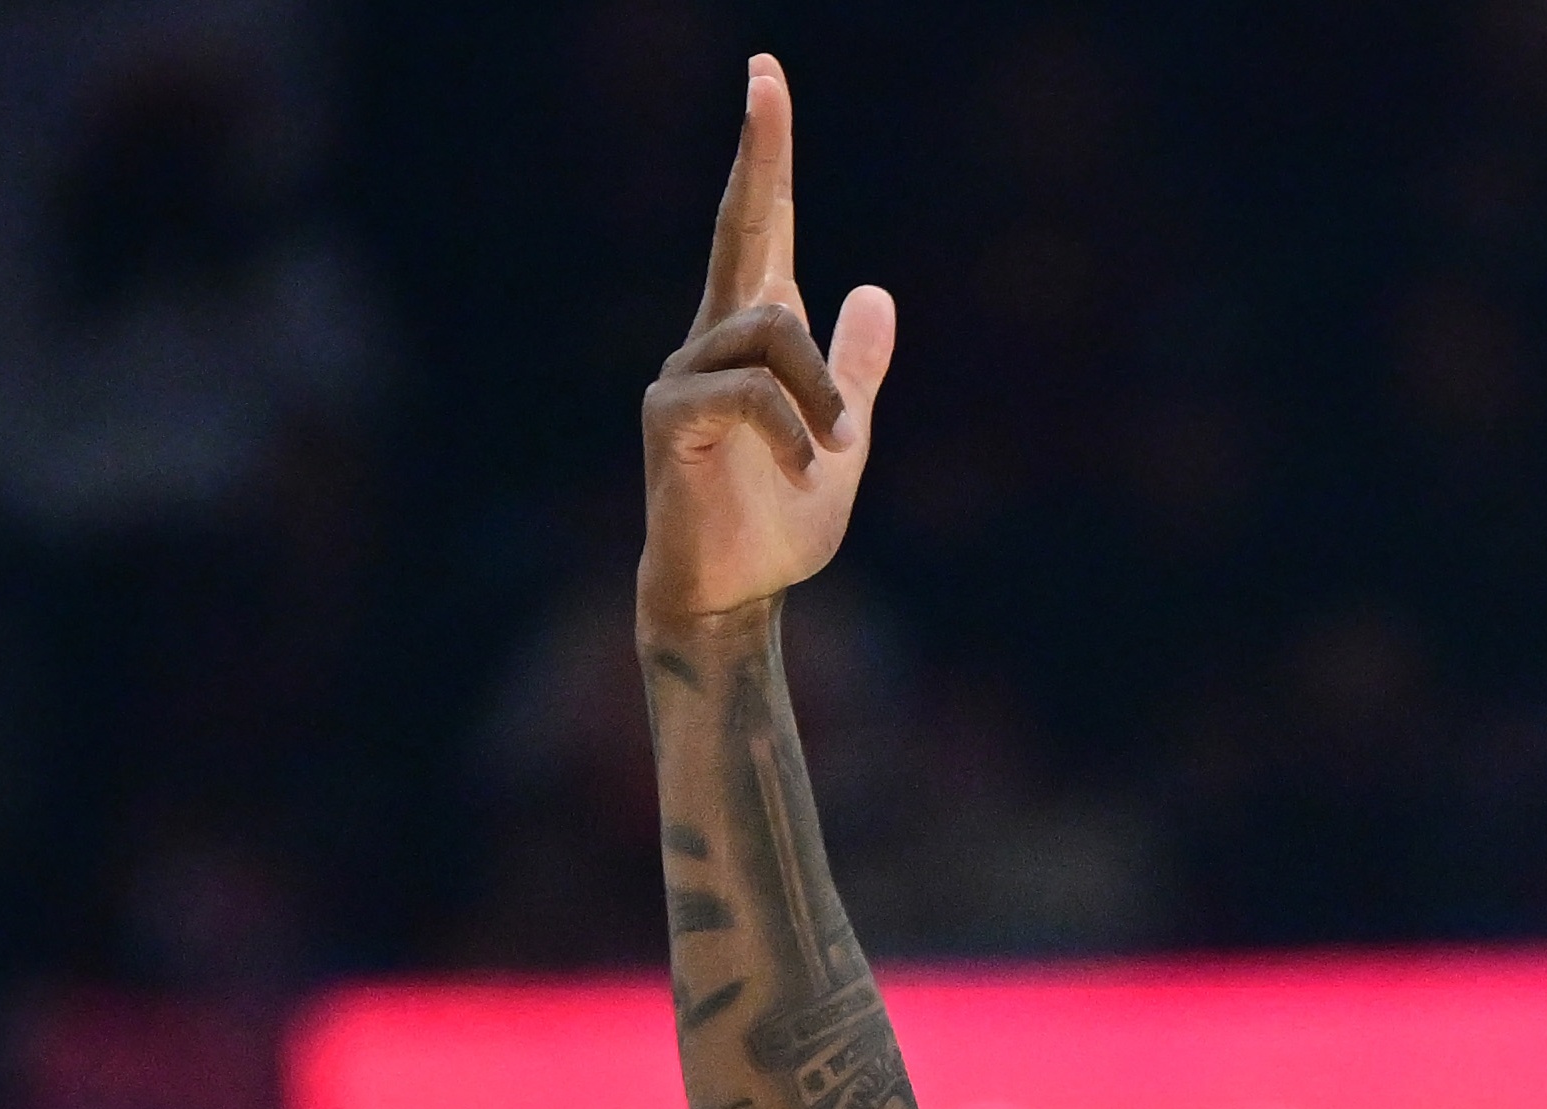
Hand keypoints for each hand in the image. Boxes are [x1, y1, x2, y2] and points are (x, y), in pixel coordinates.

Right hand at [640, 56, 895, 630]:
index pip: (763, 229)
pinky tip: (808, 471)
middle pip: (739, 225)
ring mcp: (682, 372)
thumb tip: (875, 291)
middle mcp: (711, 338)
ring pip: (773, 330)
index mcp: (756, 337)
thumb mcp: (845, 439)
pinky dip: (798, 433)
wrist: (734, 594)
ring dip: (823, 395)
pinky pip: (752, 393)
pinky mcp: (670, 415)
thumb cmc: (780, 522)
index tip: (766, 78)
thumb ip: (857, 372)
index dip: (767, 158)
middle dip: (759, 153)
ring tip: (835, 453)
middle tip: (767, 74)